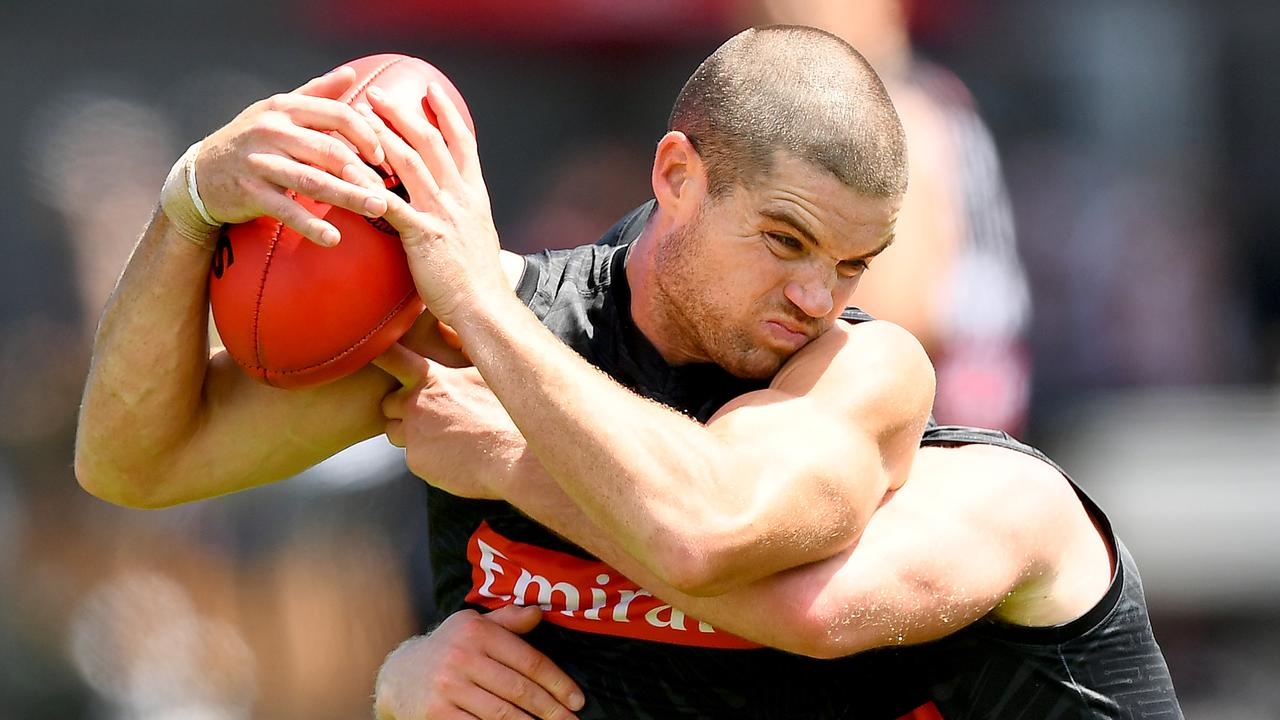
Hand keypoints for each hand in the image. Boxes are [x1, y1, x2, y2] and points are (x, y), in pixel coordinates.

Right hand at [195, 66, 390, 245]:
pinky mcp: (250, 192)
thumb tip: (350, 73)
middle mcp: (272, 131)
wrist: (199, 174)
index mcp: (285, 108)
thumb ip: (315, 93)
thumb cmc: (250, 140)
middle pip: (330, 150)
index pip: (336, 115)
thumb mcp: (277, 110)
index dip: (365, 135)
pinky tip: (333, 238)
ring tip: (378, 209)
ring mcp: (260, 162)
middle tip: (390, 191)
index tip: (382, 157)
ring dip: (350, 196)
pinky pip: (287, 210)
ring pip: (314, 180)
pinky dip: (312, 225)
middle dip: (364, 172)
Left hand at [358, 83, 510, 326]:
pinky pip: (391, 203)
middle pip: (431, 142)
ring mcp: (442, 214)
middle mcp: (460, 197)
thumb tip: (451, 204)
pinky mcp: (423, 235)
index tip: (429, 89)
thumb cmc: (478, 279)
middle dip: (404, 113)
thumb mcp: (478, 235)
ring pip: (411, 162)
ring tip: (360, 117)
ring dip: (383, 135)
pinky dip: (369, 185)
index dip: (445, 113)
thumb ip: (464, 213)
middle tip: (379, 93)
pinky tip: (349, 171)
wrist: (485, 306)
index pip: (462, 142)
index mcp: (474, 194)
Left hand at [374, 342, 524, 499]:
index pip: (390, 357)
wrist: (513, 455)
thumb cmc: (507, 411)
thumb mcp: (488, 373)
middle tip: (429, 413)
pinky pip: (414, 457)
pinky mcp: (416, 461)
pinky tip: (454, 456)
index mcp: (431, 379)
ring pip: (396, 433)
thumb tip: (457, 332)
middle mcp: (415, 404)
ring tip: (443, 436)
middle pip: (388, 403)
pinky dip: (429, 457)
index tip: (369, 352)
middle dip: (402, 407)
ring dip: (411, 433)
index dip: (377, 353)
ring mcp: (413, 435)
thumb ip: (465, 354)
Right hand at [374, 606, 584, 719]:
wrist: (399, 674)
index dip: (557, 682)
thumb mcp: (473, 624)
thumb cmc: (448, 647)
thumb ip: (507, 620)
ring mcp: (448, 687)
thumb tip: (538, 613)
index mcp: (477, 632)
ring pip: (502, 714)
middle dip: (551, 709)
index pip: (529, 660)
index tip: (577, 699)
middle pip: (519, 690)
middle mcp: (462, 656)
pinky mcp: (436, 714)